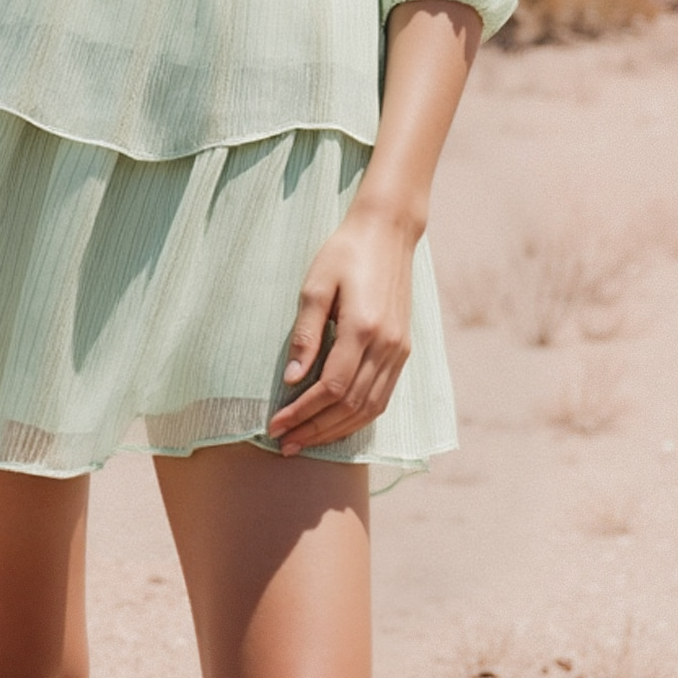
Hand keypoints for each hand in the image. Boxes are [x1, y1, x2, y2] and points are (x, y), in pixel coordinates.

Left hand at [265, 206, 415, 455]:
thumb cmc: (344, 252)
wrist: (388, 232)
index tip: (275, 425)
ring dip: (336, 430)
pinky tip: (336, 424)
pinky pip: (382, 396)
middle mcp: (386, 345)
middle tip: (284, 444)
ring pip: (369, 408)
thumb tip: (291, 381)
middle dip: (315, 430)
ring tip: (305, 441)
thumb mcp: (315, 285)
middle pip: (349, 406)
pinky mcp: (403, 350)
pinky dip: (358, 417)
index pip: (330, 388)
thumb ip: (305, 334)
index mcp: (362, 328)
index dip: (301, 412)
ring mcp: (399, 350)